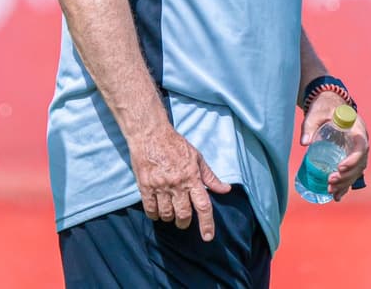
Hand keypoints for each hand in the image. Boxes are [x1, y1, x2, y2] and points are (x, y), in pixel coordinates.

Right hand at [129, 126, 231, 240]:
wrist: (150, 133)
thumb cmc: (175, 144)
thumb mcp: (197, 157)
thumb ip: (210, 177)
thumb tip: (225, 189)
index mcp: (192, 177)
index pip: (203, 206)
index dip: (206, 224)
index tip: (207, 237)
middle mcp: (177, 184)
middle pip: (183, 214)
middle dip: (184, 222)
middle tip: (183, 220)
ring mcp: (160, 185)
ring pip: (166, 214)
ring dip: (169, 218)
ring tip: (169, 212)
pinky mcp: (145, 185)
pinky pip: (150, 209)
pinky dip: (154, 214)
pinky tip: (156, 211)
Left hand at [300, 92, 368, 201]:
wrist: (329, 105)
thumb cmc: (323, 108)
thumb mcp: (315, 113)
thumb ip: (309, 125)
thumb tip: (304, 143)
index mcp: (356, 129)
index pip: (361, 147)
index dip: (353, 159)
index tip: (340, 167)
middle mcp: (360, 141)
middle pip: (360, 163)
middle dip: (347, 176)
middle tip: (330, 181)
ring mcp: (356, 151)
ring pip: (357, 171)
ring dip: (346, 183)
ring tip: (331, 192)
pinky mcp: (350, 157)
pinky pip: (351, 173)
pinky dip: (345, 186)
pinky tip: (336, 197)